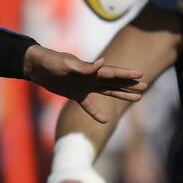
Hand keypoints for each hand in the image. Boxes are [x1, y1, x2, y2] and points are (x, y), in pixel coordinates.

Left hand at [24, 46, 143, 122]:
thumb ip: (85, 67)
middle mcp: (91, 78)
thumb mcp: (67, 64)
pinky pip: (89, 105)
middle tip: (145, 86)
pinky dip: (96, 113)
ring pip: (107, 92)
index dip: (127, 74)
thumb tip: (102, 63)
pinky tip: (105, 120)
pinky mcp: (75, 94)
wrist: (37, 67)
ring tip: (137, 98)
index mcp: (91, 69)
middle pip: (114, 82)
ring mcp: (84, 86)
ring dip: (121, 94)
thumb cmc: (52, 62)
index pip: (113, 72)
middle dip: (129, 85)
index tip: (141, 74)